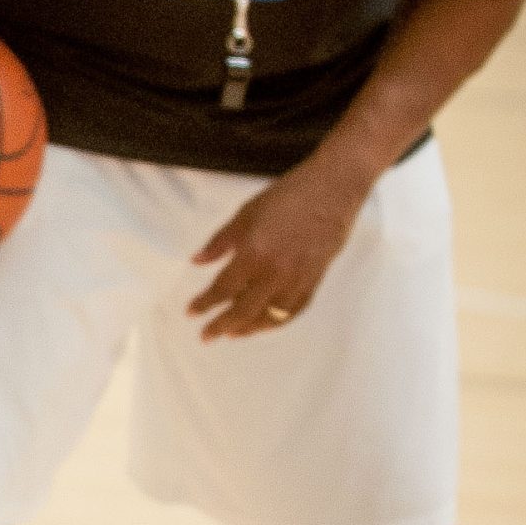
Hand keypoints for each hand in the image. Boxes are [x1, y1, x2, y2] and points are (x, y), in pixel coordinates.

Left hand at [187, 157, 370, 341]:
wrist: (334, 188)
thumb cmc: (289, 195)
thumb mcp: (245, 214)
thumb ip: (220, 242)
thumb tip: (197, 261)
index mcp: (254, 253)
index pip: (223, 288)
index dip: (205, 303)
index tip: (191, 312)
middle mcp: (276, 272)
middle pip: (243, 310)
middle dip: (221, 325)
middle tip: (206, 336)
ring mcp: (298, 278)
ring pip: (270, 316)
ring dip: (249, 328)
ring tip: (232, 333)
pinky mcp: (315, 280)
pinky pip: (293, 310)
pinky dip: (276, 321)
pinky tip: (264, 323)